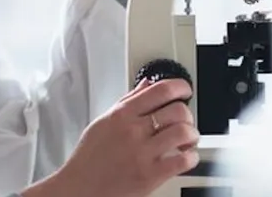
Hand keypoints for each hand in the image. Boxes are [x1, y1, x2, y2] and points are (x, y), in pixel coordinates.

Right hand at [50, 79, 198, 196]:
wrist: (79, 189)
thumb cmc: (89, 159)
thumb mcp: (103, 122)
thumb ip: (128, 101)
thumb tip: (147, 85)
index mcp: (122, 115)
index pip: (160, 90)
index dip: (180, 86)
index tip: (185, 90)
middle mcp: (133, 131)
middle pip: (177, 109)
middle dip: (187, 114)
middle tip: (185, 120)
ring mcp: (142, 153)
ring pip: (184, 132)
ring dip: (192, 135)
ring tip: (188, 139)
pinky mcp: (150, 175)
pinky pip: (183, 160)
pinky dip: (191, 157)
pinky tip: (185, 157)